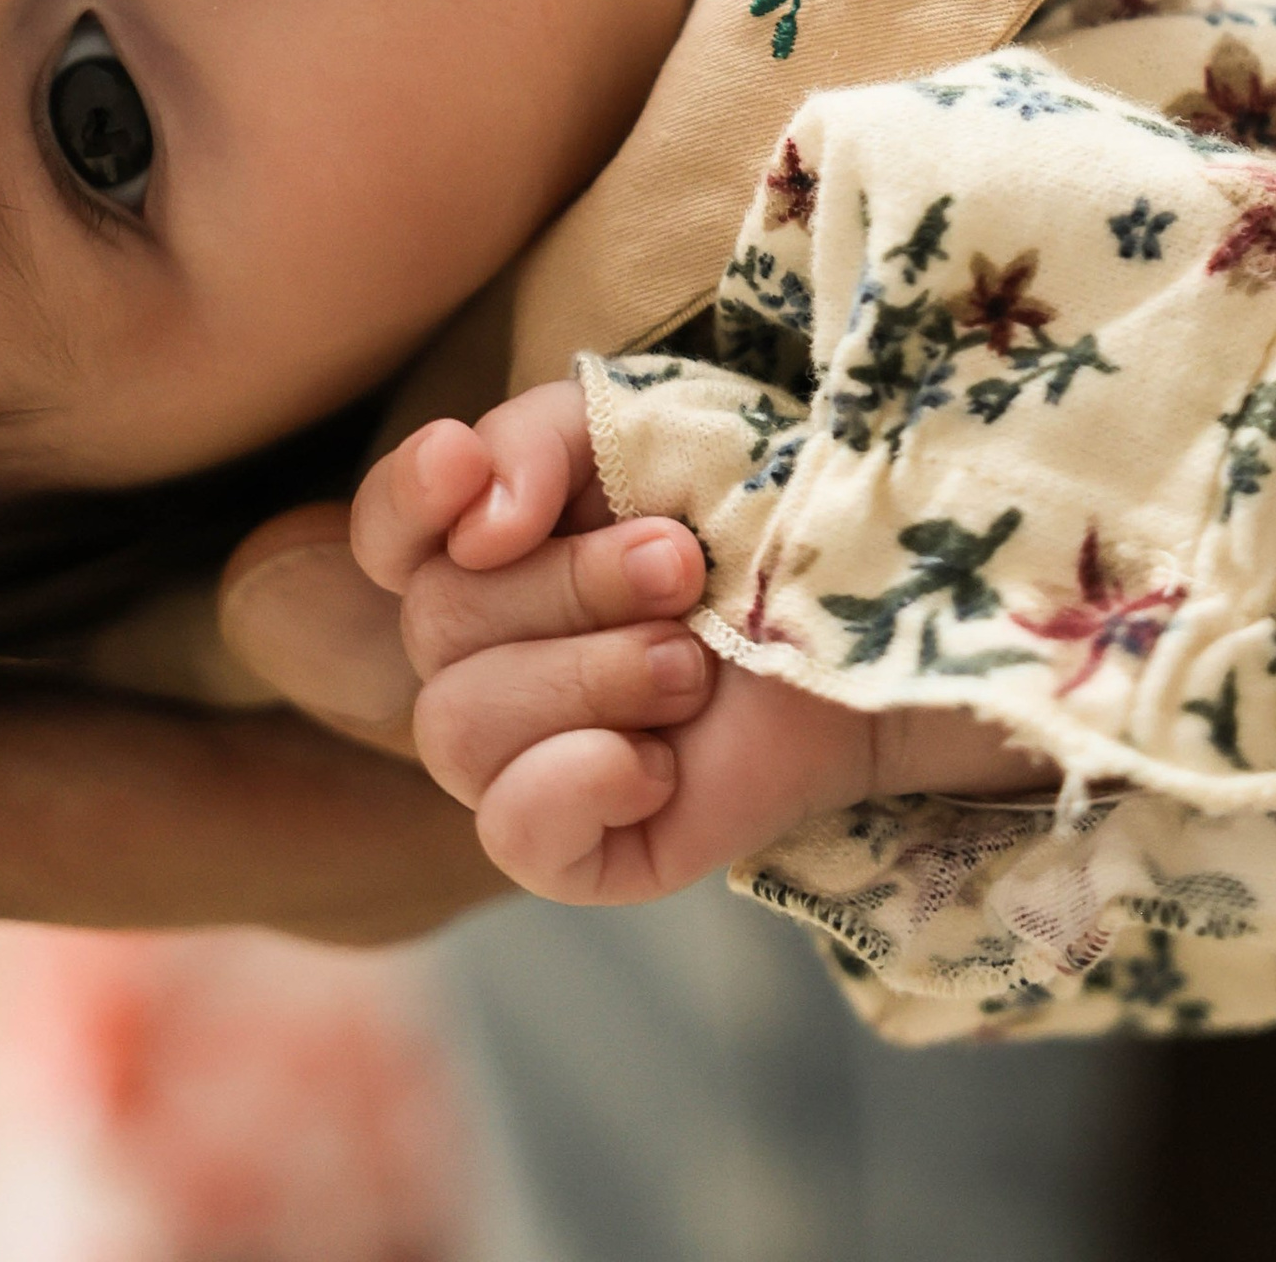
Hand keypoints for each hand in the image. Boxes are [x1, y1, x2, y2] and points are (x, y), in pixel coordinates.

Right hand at [352, 383, 1054, 904]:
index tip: (469, 472)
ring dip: (587, 676)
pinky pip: (509, 835)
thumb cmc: (762, 512)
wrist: (888, 619)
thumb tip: (471, 523)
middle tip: (685, 568)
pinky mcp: (593, 849)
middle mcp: (496, 653)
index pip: (387, 533)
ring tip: (692, 663)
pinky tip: (656, 759)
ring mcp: (537, 756)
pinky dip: (572, 784)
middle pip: (436, 624)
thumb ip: (538, 436)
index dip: (406, 504)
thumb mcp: (651, 426)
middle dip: (570, 585)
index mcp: (499, 548)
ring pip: (456, 728)